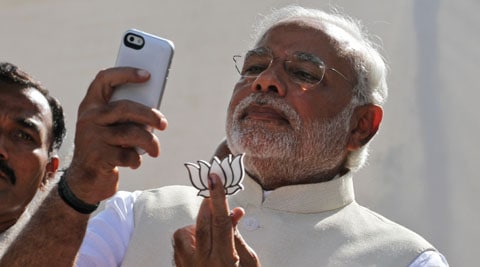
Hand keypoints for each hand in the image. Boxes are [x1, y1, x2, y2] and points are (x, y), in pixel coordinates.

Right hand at [66, 67, 167, 203]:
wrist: (86, 179)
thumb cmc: (107, 146)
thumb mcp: (111, 127)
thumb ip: (126, 115)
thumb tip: (154, 112)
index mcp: (91, 105)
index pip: (104, 79)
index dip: (126, 73)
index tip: (147, 75)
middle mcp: (89, 118)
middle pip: (125, 108)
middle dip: (149, 115)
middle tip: (163, 124)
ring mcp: (91, 137)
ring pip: (130, 133)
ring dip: (149, 142)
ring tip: (155, 150)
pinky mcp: (98, 157)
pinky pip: (127, 155)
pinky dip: (136, 160)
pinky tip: (135, 162)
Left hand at [173, 174, 259, 266]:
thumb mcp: (249, 261)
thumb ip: (238, 237)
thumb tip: (235, 212)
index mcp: (225, 260)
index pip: (221, 222)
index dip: (219, 198)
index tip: (215, 179)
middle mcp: (204, 263)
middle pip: (202, 224)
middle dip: (207, 205)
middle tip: (213, 194)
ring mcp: (189, 266)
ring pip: (184, 233)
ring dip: (195, 226)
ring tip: (208, 233)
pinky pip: (178, 244)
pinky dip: (188, 238)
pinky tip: (199, 244)